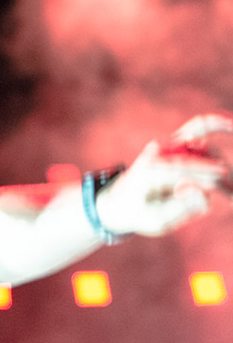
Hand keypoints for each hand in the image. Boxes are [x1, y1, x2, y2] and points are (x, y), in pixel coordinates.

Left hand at [96, 116, 231, 236]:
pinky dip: (215, 124)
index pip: (182, 166)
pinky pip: (199, 127)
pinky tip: (230, 123)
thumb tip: (204, 195)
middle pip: (197, 157)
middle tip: (230, 194)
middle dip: (217, 174)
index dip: (203, 171)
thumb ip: (180, 209)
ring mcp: (169, 144)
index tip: (222, 175)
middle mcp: (159, 151)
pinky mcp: (177, 143)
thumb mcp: (156, 220)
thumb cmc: (138, 213)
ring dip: (219, 164)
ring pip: (204, 148)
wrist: (120, 201)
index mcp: (150, 169)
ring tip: (228, 185)